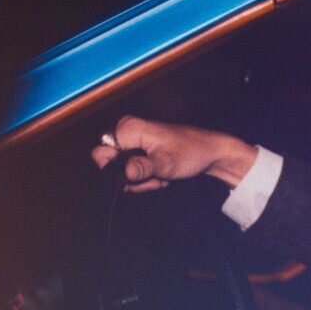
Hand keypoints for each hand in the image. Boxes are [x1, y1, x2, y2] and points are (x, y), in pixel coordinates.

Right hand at [91, 115, 258, 191]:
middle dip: (134, 178)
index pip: (101, 155)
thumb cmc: (191, 152)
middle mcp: (126, 132)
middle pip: (112, 166)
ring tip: (162, 174)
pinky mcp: (140, 152)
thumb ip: (145, 167)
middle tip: (156, 176)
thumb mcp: (167, 163)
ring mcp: (133, 143)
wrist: (209, 153)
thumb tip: (126, 172)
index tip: (140, 174)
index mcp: (128, 128)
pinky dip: (148, 178)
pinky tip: (162, 174)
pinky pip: (134, 172)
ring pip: (124, 173)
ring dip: (144, 180)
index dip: (117, 171)